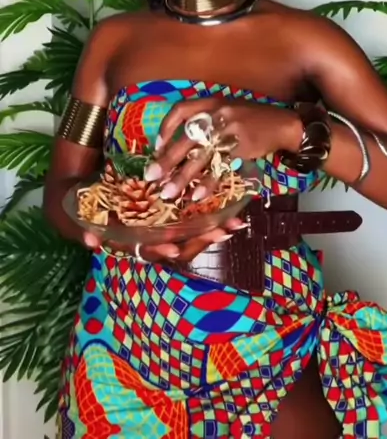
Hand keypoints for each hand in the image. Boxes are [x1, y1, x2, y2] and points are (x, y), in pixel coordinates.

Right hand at [83, 217, 247, 262]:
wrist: (84, 203)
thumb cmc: (87, 210)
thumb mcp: (86, 217)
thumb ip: (89, 229)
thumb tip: (89, 240)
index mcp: (134, 242)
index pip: (152, 250)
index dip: (164, 249)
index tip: (177, 250)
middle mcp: (152, 241)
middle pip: (181, 245)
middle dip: (203, 239)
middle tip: (224, 231)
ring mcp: (165, 231)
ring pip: (193, 236)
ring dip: (215, 231)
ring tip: (236, 224)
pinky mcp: (173, 218)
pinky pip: (196, 221)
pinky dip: (216, 220)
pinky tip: (235, 216)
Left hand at [144, 97, 301, 199]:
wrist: (283, 124)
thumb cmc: (251, 120)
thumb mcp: (226, 111)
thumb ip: (205, 122)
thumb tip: (180, 146)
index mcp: (210, 102)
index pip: (180, 110)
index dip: (166, 128)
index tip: (157, 147)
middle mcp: (216, 113)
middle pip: (185, 138)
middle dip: (166, 160)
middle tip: (151, 177)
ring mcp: (228, 129)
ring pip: (199, 156)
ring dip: (182, 177)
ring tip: (168, 193)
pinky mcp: (240, 145)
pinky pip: (219, 167)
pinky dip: (208, 183)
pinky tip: (198, 196)